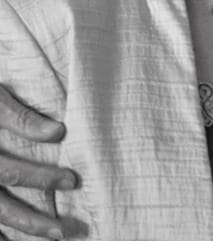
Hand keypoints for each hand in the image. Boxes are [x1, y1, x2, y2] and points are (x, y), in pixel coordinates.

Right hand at [0, 86, 76, 239]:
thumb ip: (20, 117)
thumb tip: (58, 131)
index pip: (10, 173)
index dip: (41, 179)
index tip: (72, 181)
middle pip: (1, 207)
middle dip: (33, 220)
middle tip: (65, 230)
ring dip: (21, 231)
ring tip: (53, 238)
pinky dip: (4, 234)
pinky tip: (17, 240)